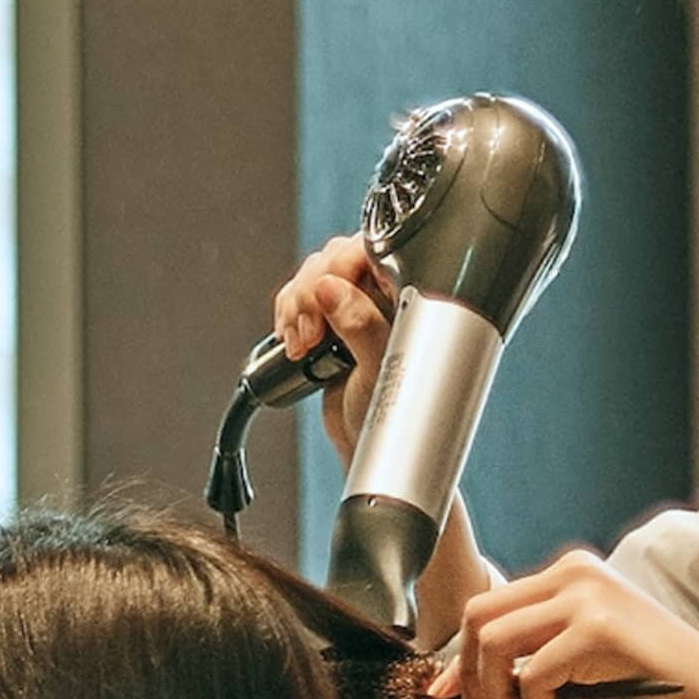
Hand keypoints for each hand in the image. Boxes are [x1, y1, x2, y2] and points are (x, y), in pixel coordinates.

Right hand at [273, 233, 396, 464]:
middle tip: (312, 333)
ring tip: (303, 347)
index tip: (328, 295)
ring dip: (296, 307)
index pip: (373, 250)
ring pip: (314, 276)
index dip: (342, 264)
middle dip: (312, 290)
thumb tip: (331, 288)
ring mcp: (357, 307)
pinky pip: (299, 298)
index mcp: (411, 296)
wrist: (369, 448)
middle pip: (335, 258)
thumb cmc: (394, 417)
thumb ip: (361, 326)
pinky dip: (287, 317)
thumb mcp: (380, 370)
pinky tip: (295, 347)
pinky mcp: (331, 322)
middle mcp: (386, 295)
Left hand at [426, 550, 698, 698]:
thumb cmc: (650, 683)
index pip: (490, 605)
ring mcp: (586, 598)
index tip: (452, 694)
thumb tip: (460, 686)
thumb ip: (528, 659)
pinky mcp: (597, 629)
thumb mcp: (579, 660)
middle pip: (480, 615)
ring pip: (495, 641)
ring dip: (499, 693)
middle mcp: (574, 575)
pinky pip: (533, 673)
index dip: (463, 655)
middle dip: (470, 673)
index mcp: (571, 574)